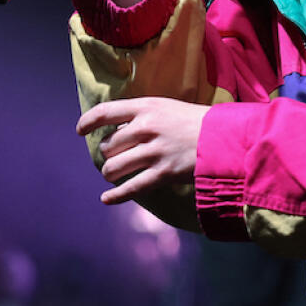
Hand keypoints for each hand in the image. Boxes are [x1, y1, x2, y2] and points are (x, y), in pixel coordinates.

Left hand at [77, 97, 208, 205]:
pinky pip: (130, 188)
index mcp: (146, 107)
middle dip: (109, 153)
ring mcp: (154, 152)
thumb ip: (141, 116)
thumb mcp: (166, 107)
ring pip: (113, 167)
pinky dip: (114, 196)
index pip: (105, 112)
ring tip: (115, 173)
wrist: (225, 137)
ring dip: (110, 172)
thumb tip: (115, 132)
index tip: (80, 131)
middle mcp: (146, 128)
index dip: (88, 122)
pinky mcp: (163, 174)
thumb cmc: (195, 121)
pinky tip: (106, 199)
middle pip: (108, 145)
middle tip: (117, 155)